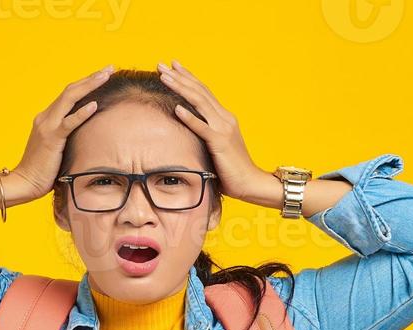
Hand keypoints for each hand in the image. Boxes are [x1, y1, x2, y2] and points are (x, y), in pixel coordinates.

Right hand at [11, 65, 113, 200]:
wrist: (24, 182)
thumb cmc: (42, 171)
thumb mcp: (56, 148)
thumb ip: (67, 138)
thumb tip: (86, 136)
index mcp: (47, 118)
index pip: (68, 94)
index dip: (86, 83)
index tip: (102, 75)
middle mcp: (46, 117)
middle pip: (70, 90)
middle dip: (91, 78)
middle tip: (110, 68)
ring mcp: (47, 126)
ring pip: (70, 98)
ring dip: (89, 85)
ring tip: (106, 76)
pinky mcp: (51, 139)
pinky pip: (68, 123)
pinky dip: (81, 113)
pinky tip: (94, 105)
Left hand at [158, 60, 275, 204]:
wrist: (251, 182)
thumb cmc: (232, 169)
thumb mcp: (218, 147)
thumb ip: (207, 135)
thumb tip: (191, 133)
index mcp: (224, 118)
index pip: (204, 91)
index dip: (188, 77)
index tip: (173, 65)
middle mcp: (224, 118)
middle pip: (199, 91)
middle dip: (179, 77)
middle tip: (161, 64)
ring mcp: (223, 129)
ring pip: (199, 103)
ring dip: (180, 88)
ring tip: (164, 78)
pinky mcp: (220, 143)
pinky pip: (202, 128)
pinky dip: (190, 117)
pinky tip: (177, 108)